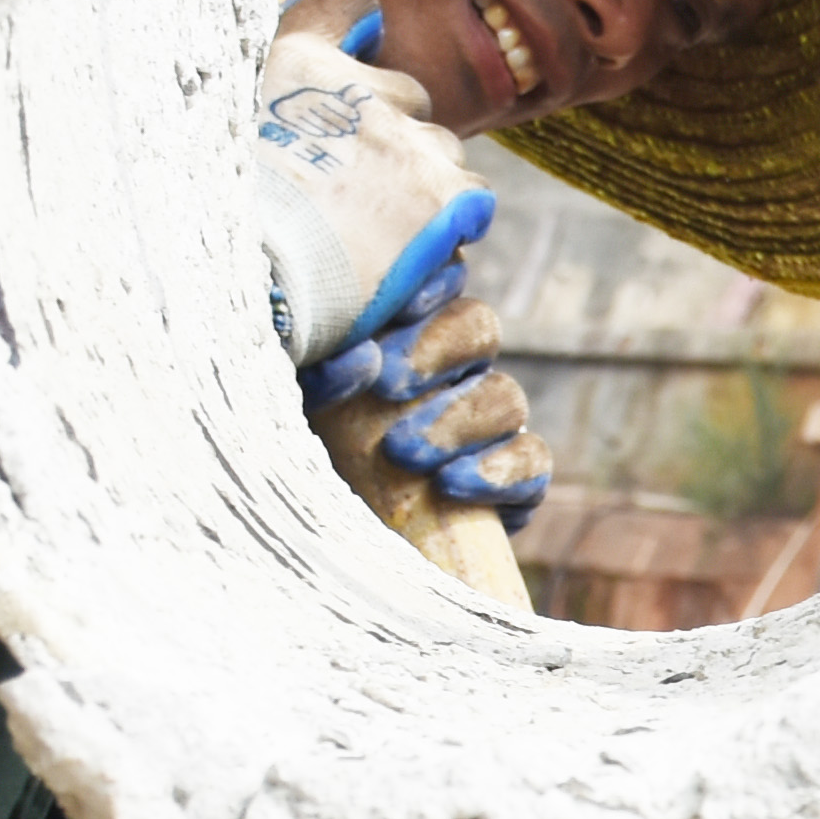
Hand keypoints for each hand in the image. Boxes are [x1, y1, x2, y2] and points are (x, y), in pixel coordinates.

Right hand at [242, 0, 493, 368]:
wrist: (252, 285)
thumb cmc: (218, 222)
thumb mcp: (213, 134)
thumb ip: (261, 98)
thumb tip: (287, 85)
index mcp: (296, 63)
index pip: (347, 4)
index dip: (360, 26)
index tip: (363, 42)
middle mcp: (359, 89)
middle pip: (408, 96)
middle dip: (391, 136)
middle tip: (351, 188)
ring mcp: (407, 141)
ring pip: (442, 152)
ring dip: (422, 184)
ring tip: (375, 233)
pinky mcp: (443, 197)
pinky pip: (472, 202)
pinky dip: (453, 225)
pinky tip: (416, 253)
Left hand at [306, 267, 547, 511]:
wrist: (315, 539)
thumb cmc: (291, 457)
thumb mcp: (286, 398)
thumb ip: (316, 366)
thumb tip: (358, 358)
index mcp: (399, 333)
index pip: (440, 279)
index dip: (432, 281)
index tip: (403, 303)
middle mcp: (450, 372)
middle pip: (478, 328)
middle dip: (435, 352)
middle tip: (387, 385)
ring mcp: (487, 427)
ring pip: (505, 397)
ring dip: (455, 420)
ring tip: (401, 453)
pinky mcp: (513, 481)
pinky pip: (532, 460)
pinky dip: (499, 471)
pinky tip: (451, 485)